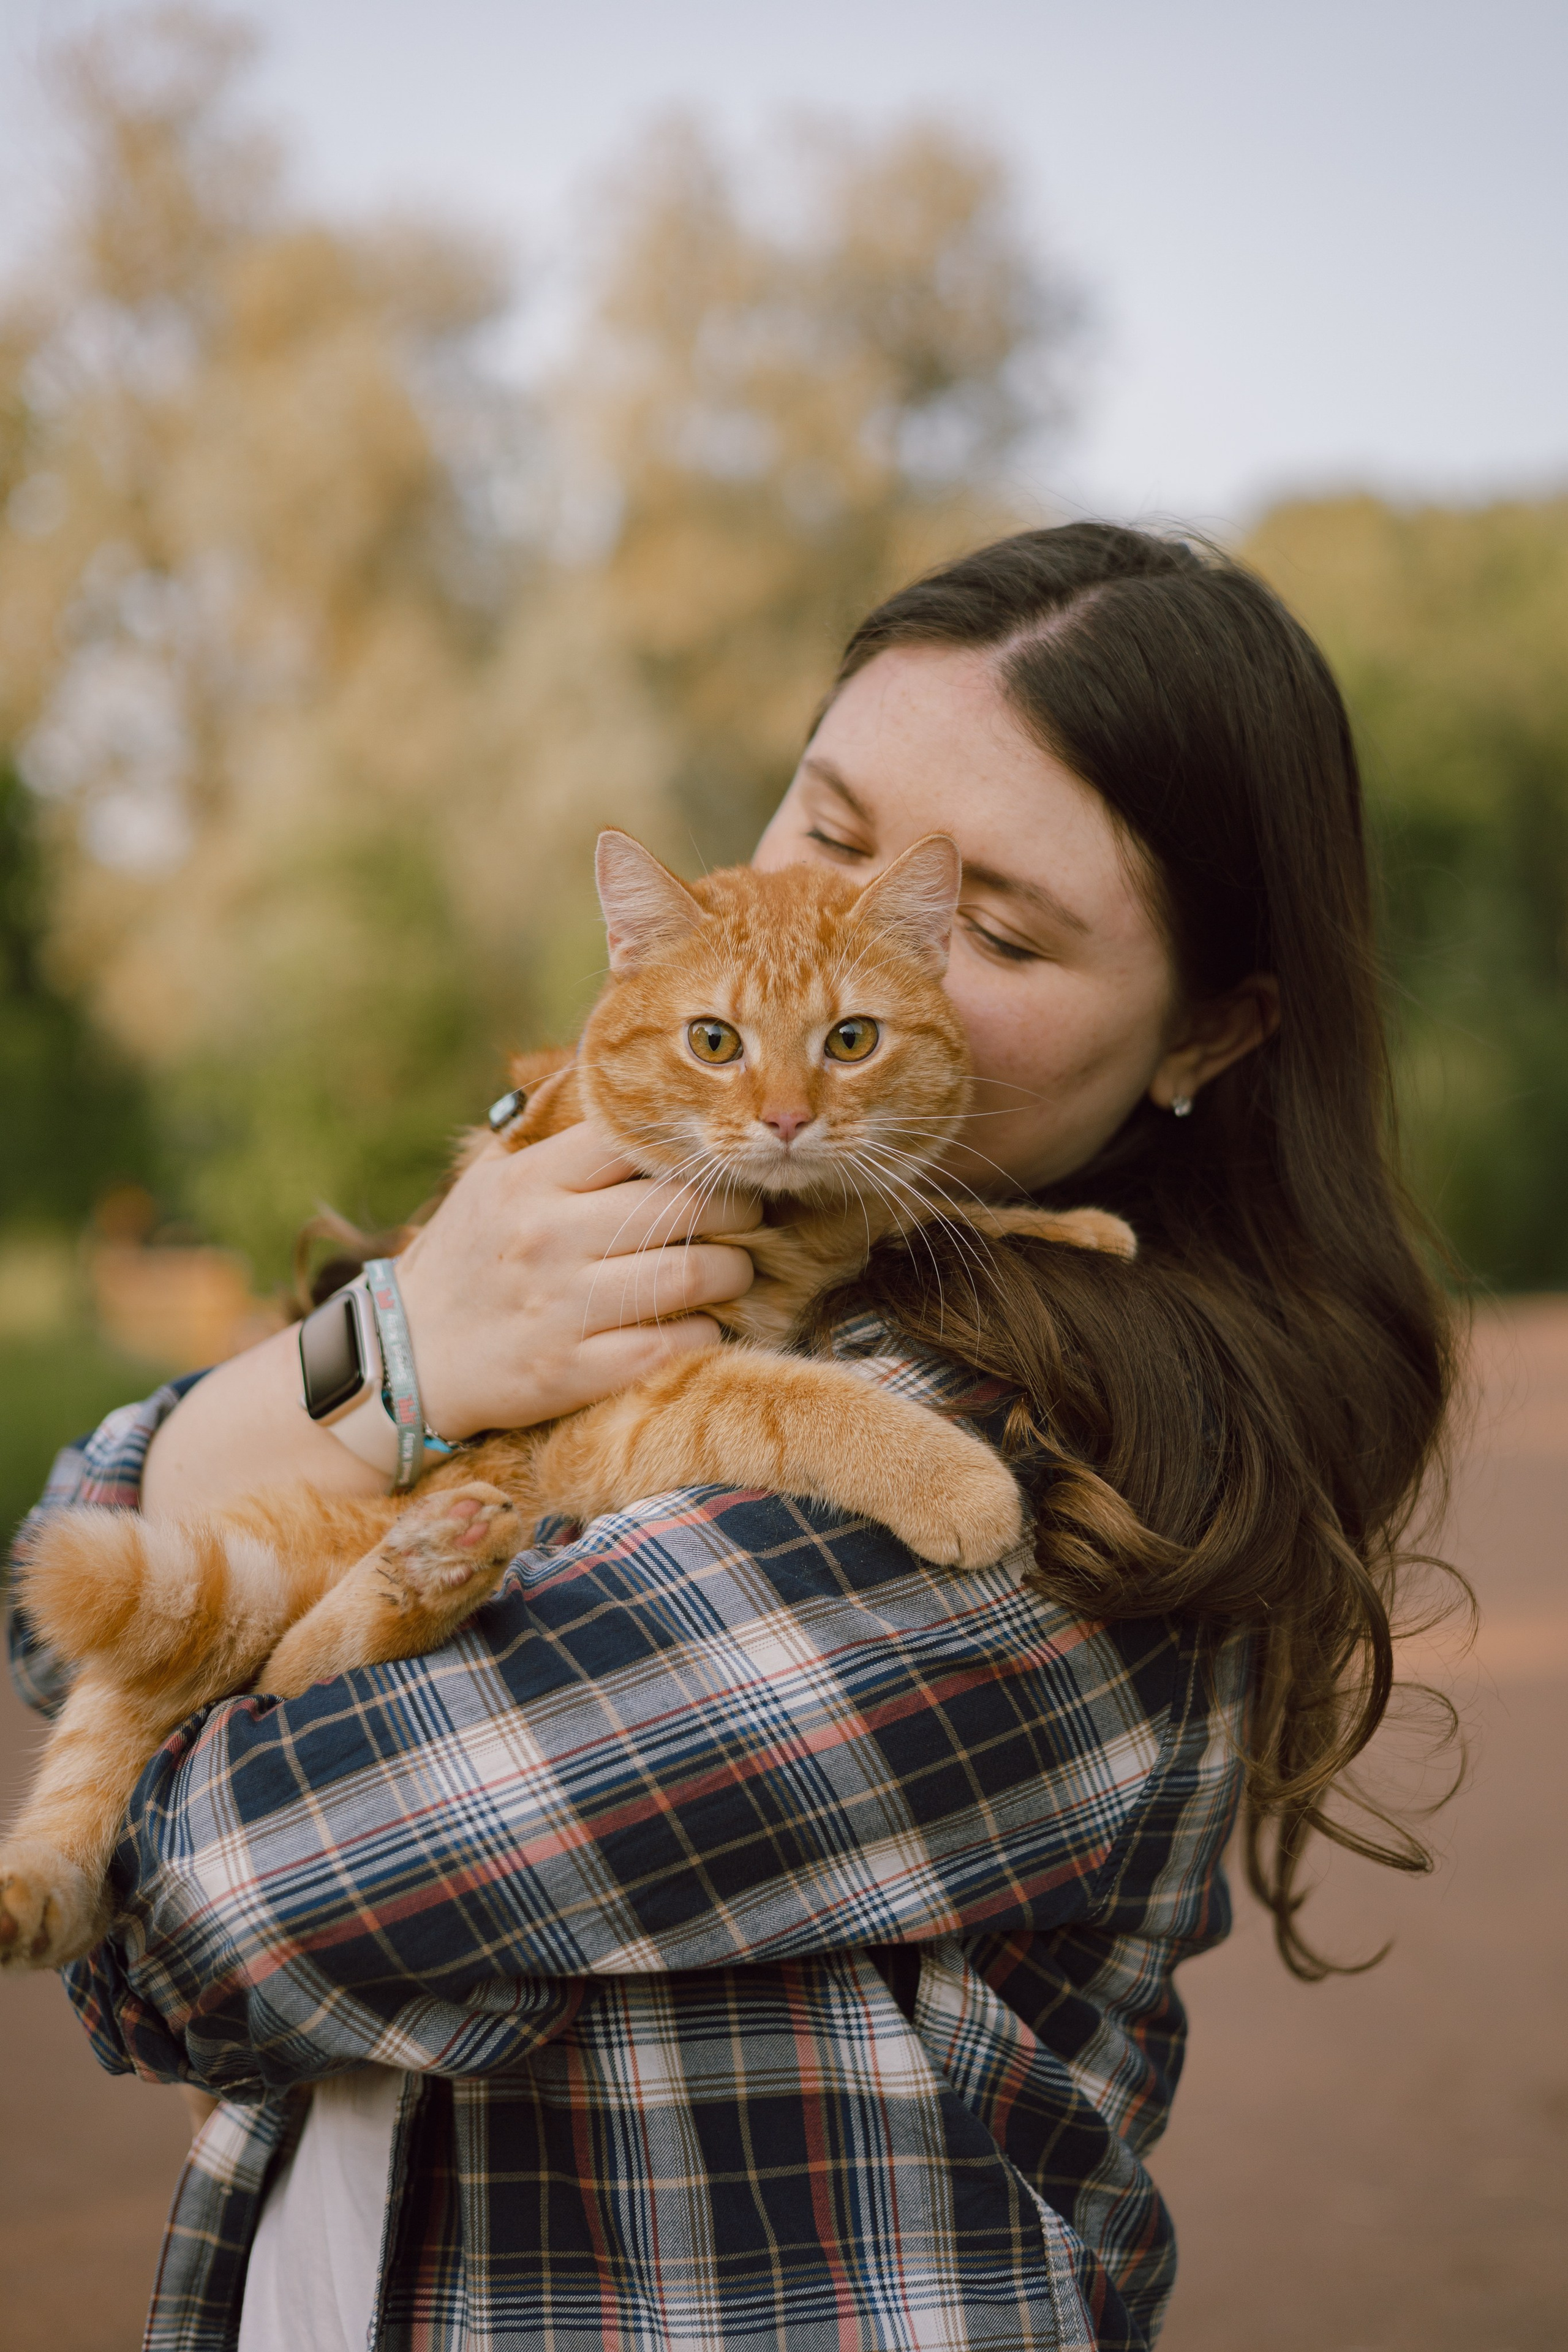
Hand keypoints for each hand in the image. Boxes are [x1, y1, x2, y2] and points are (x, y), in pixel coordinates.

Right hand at [395, 1117, 759, 1439]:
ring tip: (735, 1267)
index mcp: (531, 1181)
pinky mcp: (575, 1372)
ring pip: (692, 1275)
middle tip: (749, 1214)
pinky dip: (706, 1332)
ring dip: (734, 1270)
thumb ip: (554, 1136)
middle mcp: (549, 1238)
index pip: (634, 1139)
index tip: (710, 1161)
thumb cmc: (466, 1257)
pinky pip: (675, 1344)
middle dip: (737, 1208)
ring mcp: (563, 1308)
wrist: (407, 1356)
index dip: (688, 1147)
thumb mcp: (492, 1180)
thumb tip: (620, 1081)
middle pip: (682, 1206)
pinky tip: (702, 1322)